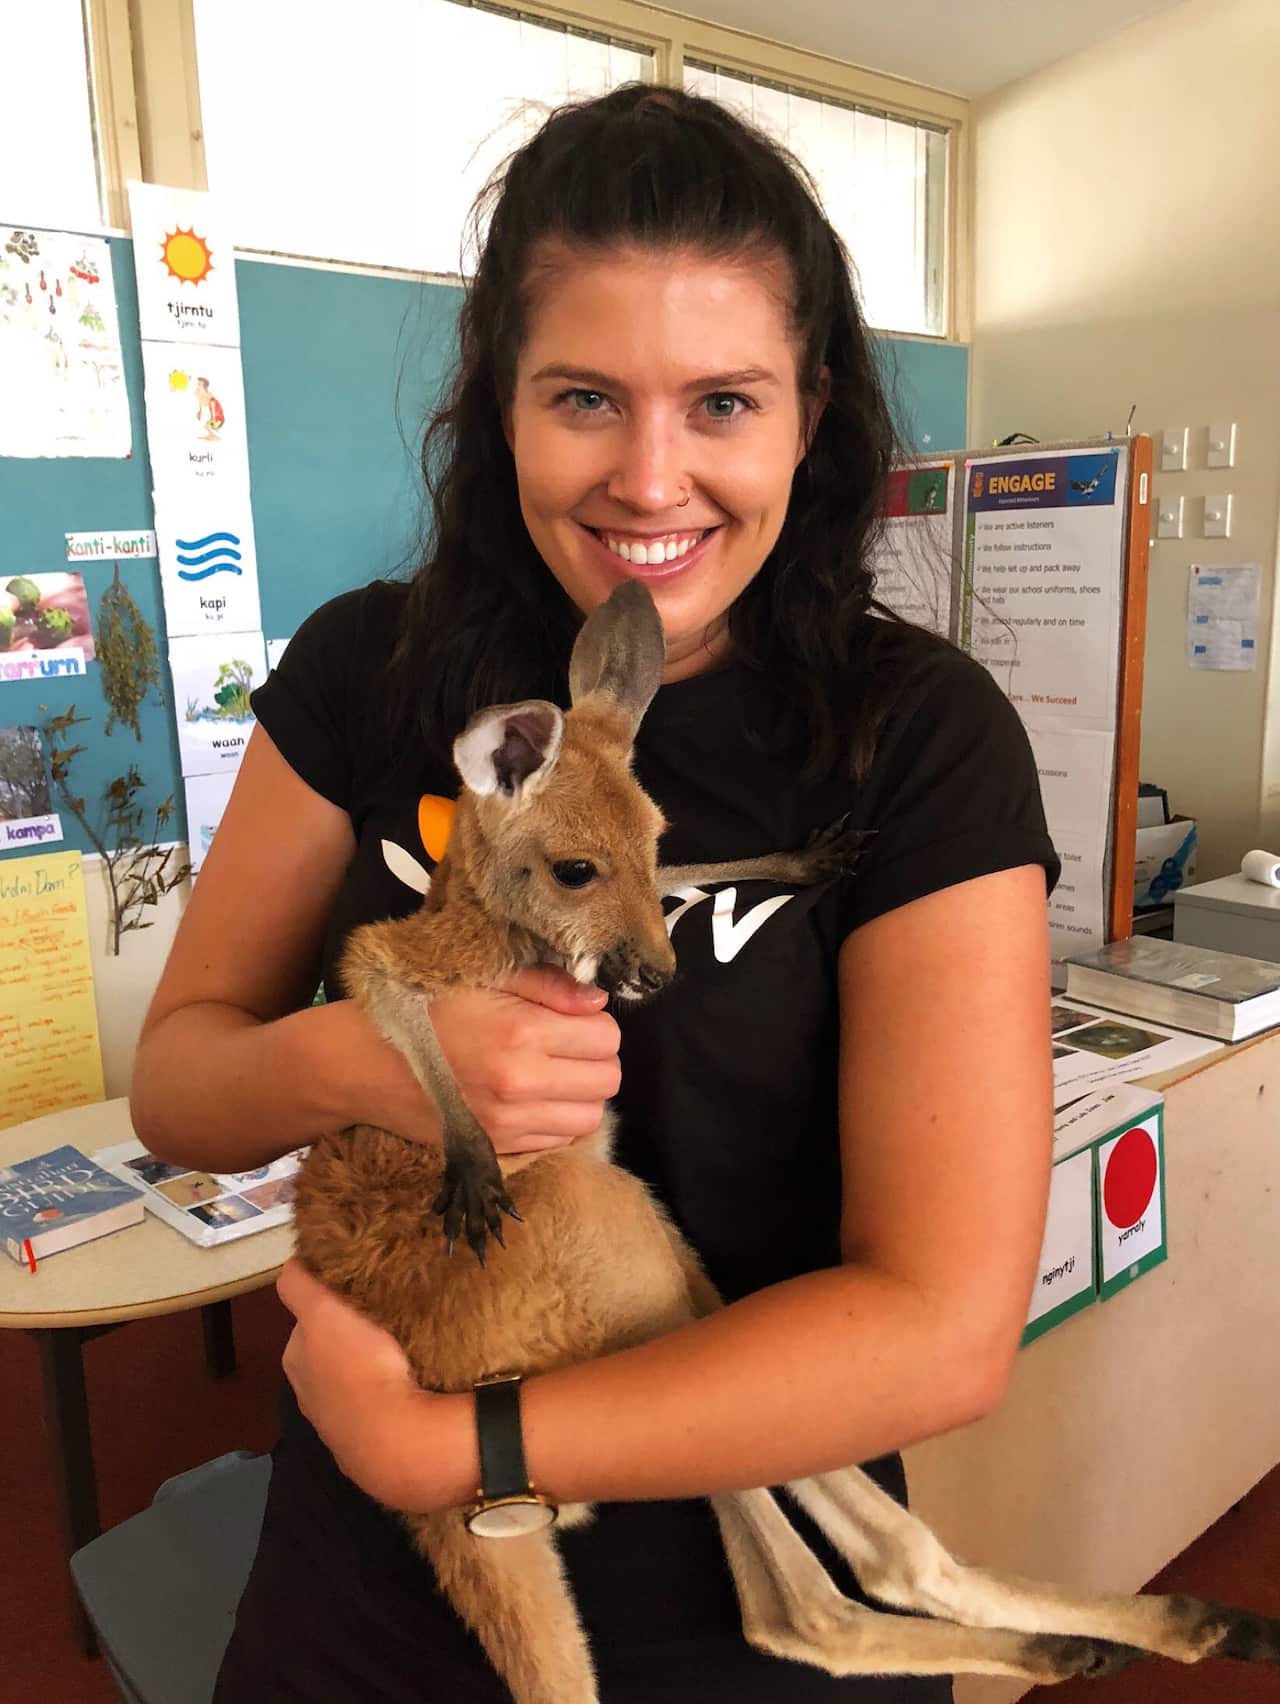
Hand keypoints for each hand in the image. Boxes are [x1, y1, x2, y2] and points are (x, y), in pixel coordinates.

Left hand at [276, 1258, 472, 1510]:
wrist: (398, 1438)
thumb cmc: (359, 1368)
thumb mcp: (321, 1312)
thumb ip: (299, 1284)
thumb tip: (296, 1260)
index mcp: (296, 1360)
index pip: (307, 1319)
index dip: (328, 1303)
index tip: (357, 1292)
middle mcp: (310, 1393)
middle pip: (330, 1348)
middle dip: (352, 1333)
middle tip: (384, 1315)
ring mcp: (341, 1423)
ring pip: (356, 1378)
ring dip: (373, 1364)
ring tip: (403, 1348)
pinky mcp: (372, 1442)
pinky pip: (380, 1405)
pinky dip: (388, 1392)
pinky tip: (410, 1382)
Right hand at [430, 967, 620, 1155]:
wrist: (365, 1063)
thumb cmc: (425, 1007)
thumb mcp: (484, 976)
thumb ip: (548, 984)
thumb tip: (599, 1002)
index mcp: (521, 1032)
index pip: (607, 1037)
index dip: (595, 1023)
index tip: (572, 1018)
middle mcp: (521, 1084)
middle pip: (607, 1080)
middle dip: (595, 1058)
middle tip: (567, 1044)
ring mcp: (510, 1123)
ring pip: (590, 1116)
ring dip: (580, 1093)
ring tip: (551, 1071)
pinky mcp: (498, 1148)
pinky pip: (559, 1140)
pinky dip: (556, 1118)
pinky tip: (530, 1096)